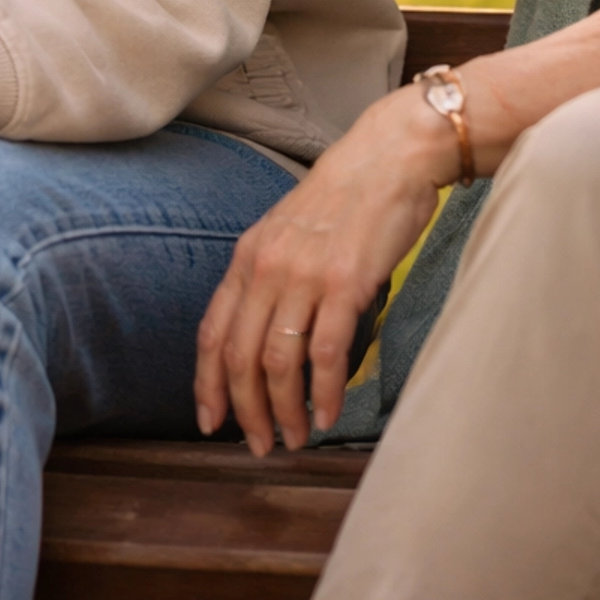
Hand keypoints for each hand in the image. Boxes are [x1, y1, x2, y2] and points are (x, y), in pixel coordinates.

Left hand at [195, 4, 599, 453]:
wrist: (391, 154)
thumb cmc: (348, 193)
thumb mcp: (290, 229)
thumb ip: (273, 275)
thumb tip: (268, 333)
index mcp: (249, 254)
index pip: (212, 332)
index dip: (207, 383)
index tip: (211, 421)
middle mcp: (267, 267)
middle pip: (240, 358)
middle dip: (246, 411)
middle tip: (260, 445)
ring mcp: (305, 276)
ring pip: (279, 363)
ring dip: (285, 410)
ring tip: (294, 436)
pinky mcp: (346, 283)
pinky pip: (326, 354)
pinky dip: (324, 393)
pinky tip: (328, 412)